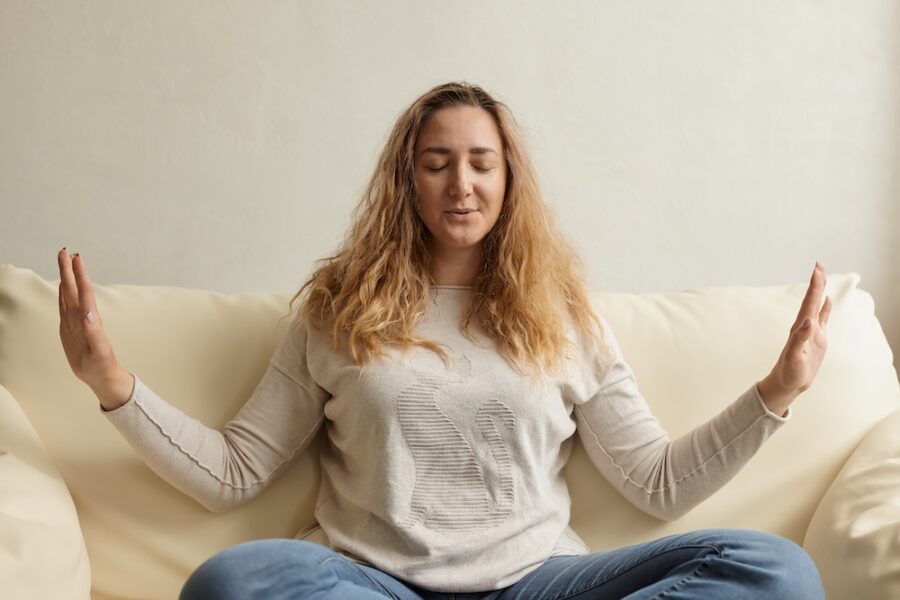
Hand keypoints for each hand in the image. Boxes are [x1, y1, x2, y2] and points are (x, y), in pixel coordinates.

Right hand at [57, 248, 132, 407]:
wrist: (101, 376)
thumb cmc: (103, 366)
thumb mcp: (99, 351)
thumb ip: (94, 333)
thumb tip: (87, 314)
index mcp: (90, 319)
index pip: (84, 291)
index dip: (80, 275)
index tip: (75, 258)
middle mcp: (83, 316)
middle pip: (74, 288)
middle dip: (69, 269)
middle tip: (64, 250)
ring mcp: (76, 321)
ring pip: (68, 294)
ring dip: (65, 278)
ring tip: (63, 262)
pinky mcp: (70, 329)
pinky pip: (64, 308)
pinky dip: (61, 295)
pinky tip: (61, 287)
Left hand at [757, 262, 831, 415]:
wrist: (788, 383)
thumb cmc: (789, 372)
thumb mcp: (794, 356)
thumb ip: (801, 338)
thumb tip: (809, 321)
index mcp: (800, 328)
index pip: (808, 303)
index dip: (814, 287)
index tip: (817, 270)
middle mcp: (805, 326)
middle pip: (812, 300)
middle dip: (816, 283)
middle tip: (819, 265)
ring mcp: (812, 331)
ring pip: (817, 306)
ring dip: (820, 291)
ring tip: (823, 276)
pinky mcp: (817, 339)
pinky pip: (823, 319)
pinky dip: (825, 308)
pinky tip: (828, 300)